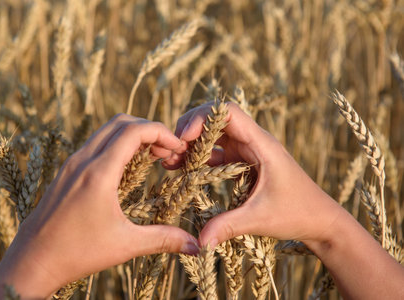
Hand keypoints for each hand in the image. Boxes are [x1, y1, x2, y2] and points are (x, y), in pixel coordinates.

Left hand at [0, 114, 197, 298]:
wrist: (32, 261)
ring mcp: (71, 164)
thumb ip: (163, 239)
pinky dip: (116, 144)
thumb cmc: (77, 253)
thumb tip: (196, 246)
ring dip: (132, 135)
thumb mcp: (125, 245)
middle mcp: (83, 161)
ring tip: (152, 156)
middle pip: (120, 122)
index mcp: (98, 173)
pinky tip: (127, 167)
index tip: (178, 148)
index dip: (161, 132)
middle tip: (168, 150)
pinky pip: (95, 144)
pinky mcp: (66, 172)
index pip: (134, 131)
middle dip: (149, 129)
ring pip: (106, 131)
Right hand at [166, 102, 403, 299]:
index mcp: (261, 143)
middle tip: (171, 150)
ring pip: (213, 136)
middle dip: (190, 129)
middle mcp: (252, 142)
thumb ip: (229, 226)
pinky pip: (216, 153)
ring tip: (170, 161)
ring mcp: (247, 151)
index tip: (184, 138)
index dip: (202, 118)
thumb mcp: (261, 218)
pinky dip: (198, 158)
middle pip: (215, 119)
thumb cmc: (298, 212)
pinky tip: (182, 170)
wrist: (320, 220)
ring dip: (191, 144)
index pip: (228, 112)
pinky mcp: (242, 163)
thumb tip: (200, 241)